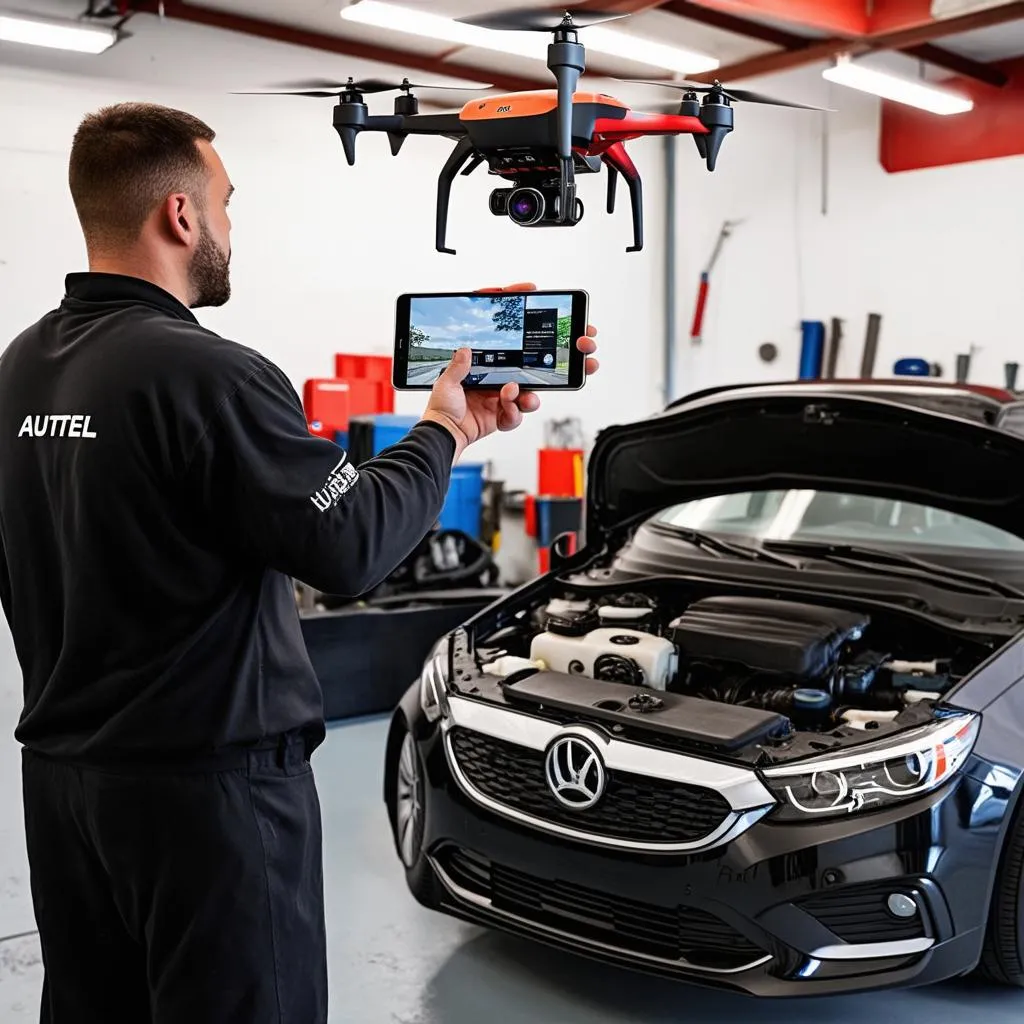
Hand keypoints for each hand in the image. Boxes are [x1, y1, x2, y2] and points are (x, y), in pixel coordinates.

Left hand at [421, 282, 598, 458]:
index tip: (531, 289)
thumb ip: (458, 367)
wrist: (445, 434)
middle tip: (582, 343)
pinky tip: (505, 410)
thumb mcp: (446, 381)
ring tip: (514, 393)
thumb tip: (466, 350)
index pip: (504, 328)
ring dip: (531, 393)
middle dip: (561, 351)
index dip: (518, 306)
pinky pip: (519, 412)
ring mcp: (505, 392)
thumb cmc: (442, 407)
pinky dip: (514, 412)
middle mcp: (499, 373)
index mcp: (485, 359)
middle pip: (535, 358)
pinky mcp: (506, 412)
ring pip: (533, 388)